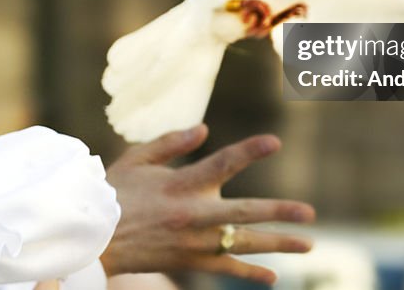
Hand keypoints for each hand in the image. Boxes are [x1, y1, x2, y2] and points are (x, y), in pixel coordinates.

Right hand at [100, 125, 314, 283]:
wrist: (93, 236)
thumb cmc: (113, 191)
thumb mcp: (138, 158)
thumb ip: (172, 142)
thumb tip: (204, 129)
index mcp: (180, 184)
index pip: (222, 163)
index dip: (249, 151)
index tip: (275, 142)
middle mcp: (192, 214)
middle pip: (244, 212)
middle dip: (279, 213)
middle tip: (309, 213)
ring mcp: (193, 241)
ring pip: (243, 243)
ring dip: (277, 244)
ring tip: (308, 244)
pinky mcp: (188, 261)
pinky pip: (225, 268)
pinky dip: (250, 273)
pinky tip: (273, 276)